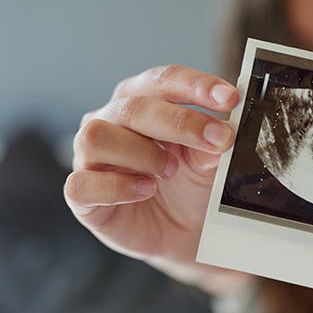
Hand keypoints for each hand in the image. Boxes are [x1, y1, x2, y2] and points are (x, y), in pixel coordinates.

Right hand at [64, 65, 250, 292]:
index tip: (230, 98)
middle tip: (218, 139)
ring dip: (142, 152)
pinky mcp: (81, 194)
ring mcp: (90, 156)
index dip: (196, 86)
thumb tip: (222, 133)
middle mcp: (111, 120)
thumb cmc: (189, 184)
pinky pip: (82, 184)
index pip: (163, 80)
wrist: (181, 232)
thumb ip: (212, 145)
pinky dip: (118, 187)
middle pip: (133, 106)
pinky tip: (146, 189)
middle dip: (180, 122)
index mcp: (142, 99)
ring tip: (171, 170)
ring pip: (97, 136)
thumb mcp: (207, 162)